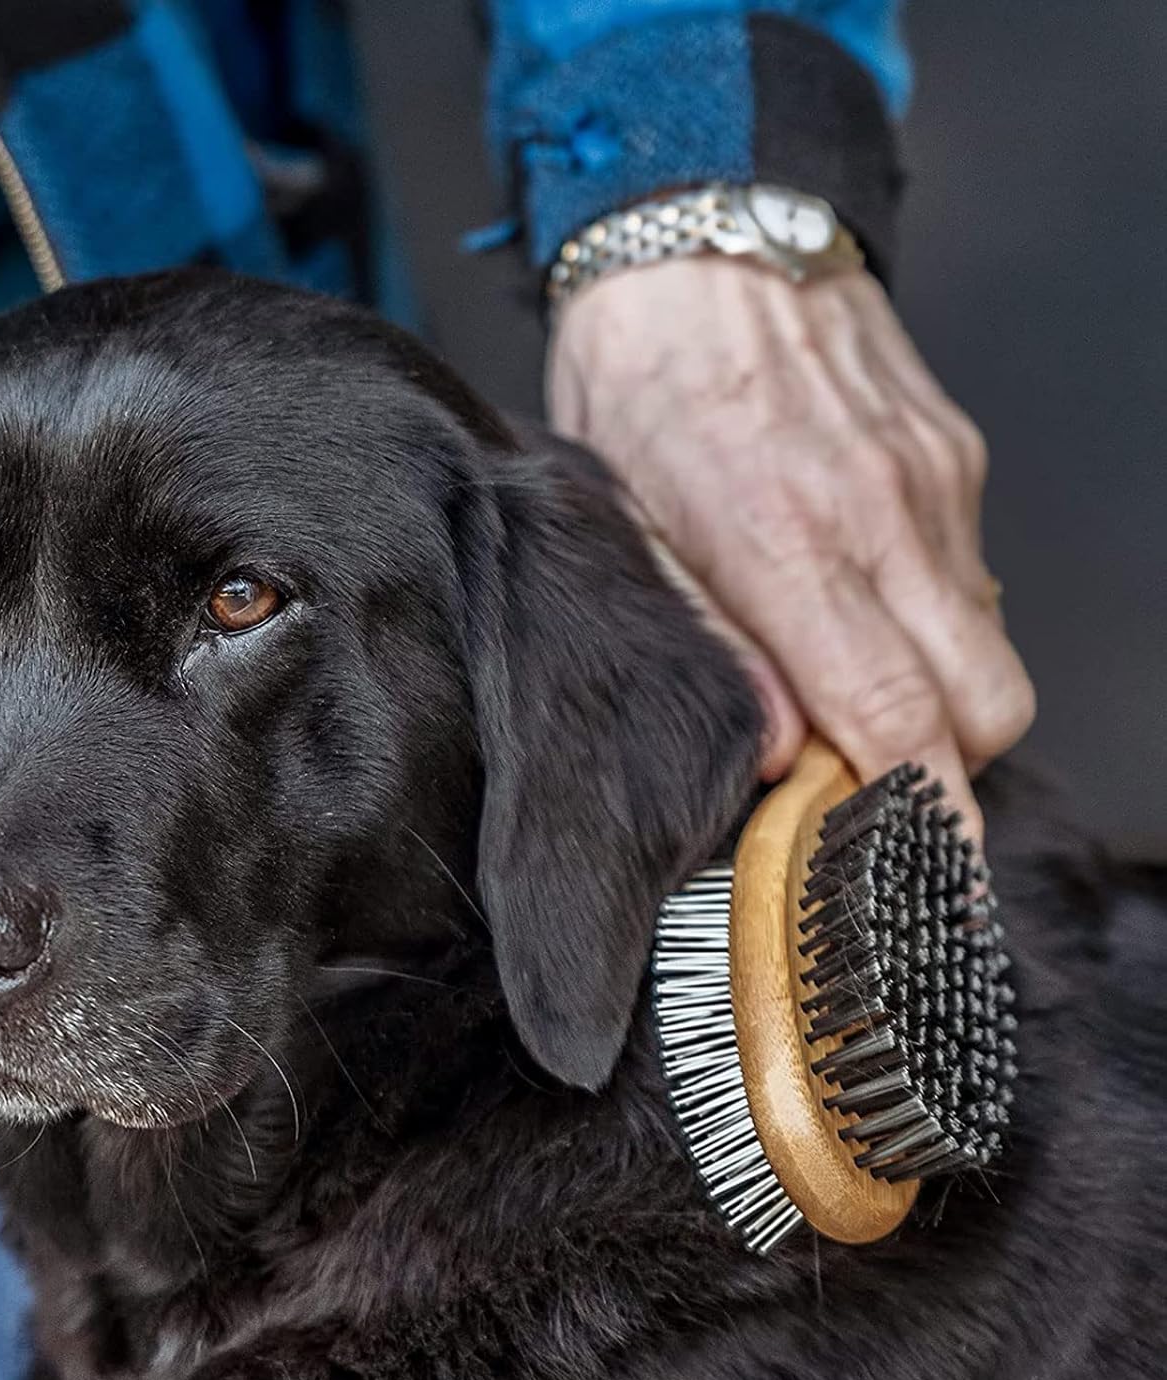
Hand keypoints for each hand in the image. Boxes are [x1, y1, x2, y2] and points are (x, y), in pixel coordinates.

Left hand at [546, 257, 1034, 838]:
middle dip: (943, 777)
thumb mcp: (627, 530)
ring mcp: (935, 485)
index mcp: (788, 544)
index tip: (938, 897)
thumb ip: (710, 646)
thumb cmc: (639, 388)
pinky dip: (938, 625)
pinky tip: (867, 608)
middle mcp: (885, 518)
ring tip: (859, 696)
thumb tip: (781, 755)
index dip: (929, 826)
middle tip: (869, 792)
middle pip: (981, 710)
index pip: (897, 721)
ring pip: (992, 652)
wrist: (699, 242)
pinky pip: (976, 582)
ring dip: (943, 703)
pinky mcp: (956, 457)